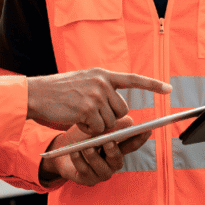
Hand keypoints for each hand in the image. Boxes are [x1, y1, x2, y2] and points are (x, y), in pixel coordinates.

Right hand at [27, 68, 170, 134]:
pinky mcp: (88, 109)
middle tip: (92, 116)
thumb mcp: (83, 83)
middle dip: (111, 119)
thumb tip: (121, 113)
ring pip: (110, 122)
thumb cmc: (58, 91)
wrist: (36, 94)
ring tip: (80, 116)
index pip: (133, 78)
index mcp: (102, 74)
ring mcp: (95, 95)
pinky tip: (76, 121)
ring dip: (97, 126)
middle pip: (122, 111)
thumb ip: (102, 91)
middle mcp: (102, 82)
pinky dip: (89, 131)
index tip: (168, 89)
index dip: (152, 84)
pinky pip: (98, 129)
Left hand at [39, 116, 151, 186]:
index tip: (147, 130)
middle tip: (108, 141)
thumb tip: (129, 121)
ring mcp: (101, 173)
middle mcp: (111, 163)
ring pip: (101, 168)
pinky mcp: (88, 180)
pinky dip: (79, 161)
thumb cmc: (80, 137)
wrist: (60, 150)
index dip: (140, 139)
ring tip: (86, 147)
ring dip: (94, 156)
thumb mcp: (95, 128)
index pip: (131, 145)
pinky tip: (74, 152)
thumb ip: (112, 125)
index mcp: (117, 149)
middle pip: (117, 159)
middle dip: (113, 151)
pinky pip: (85, 172)